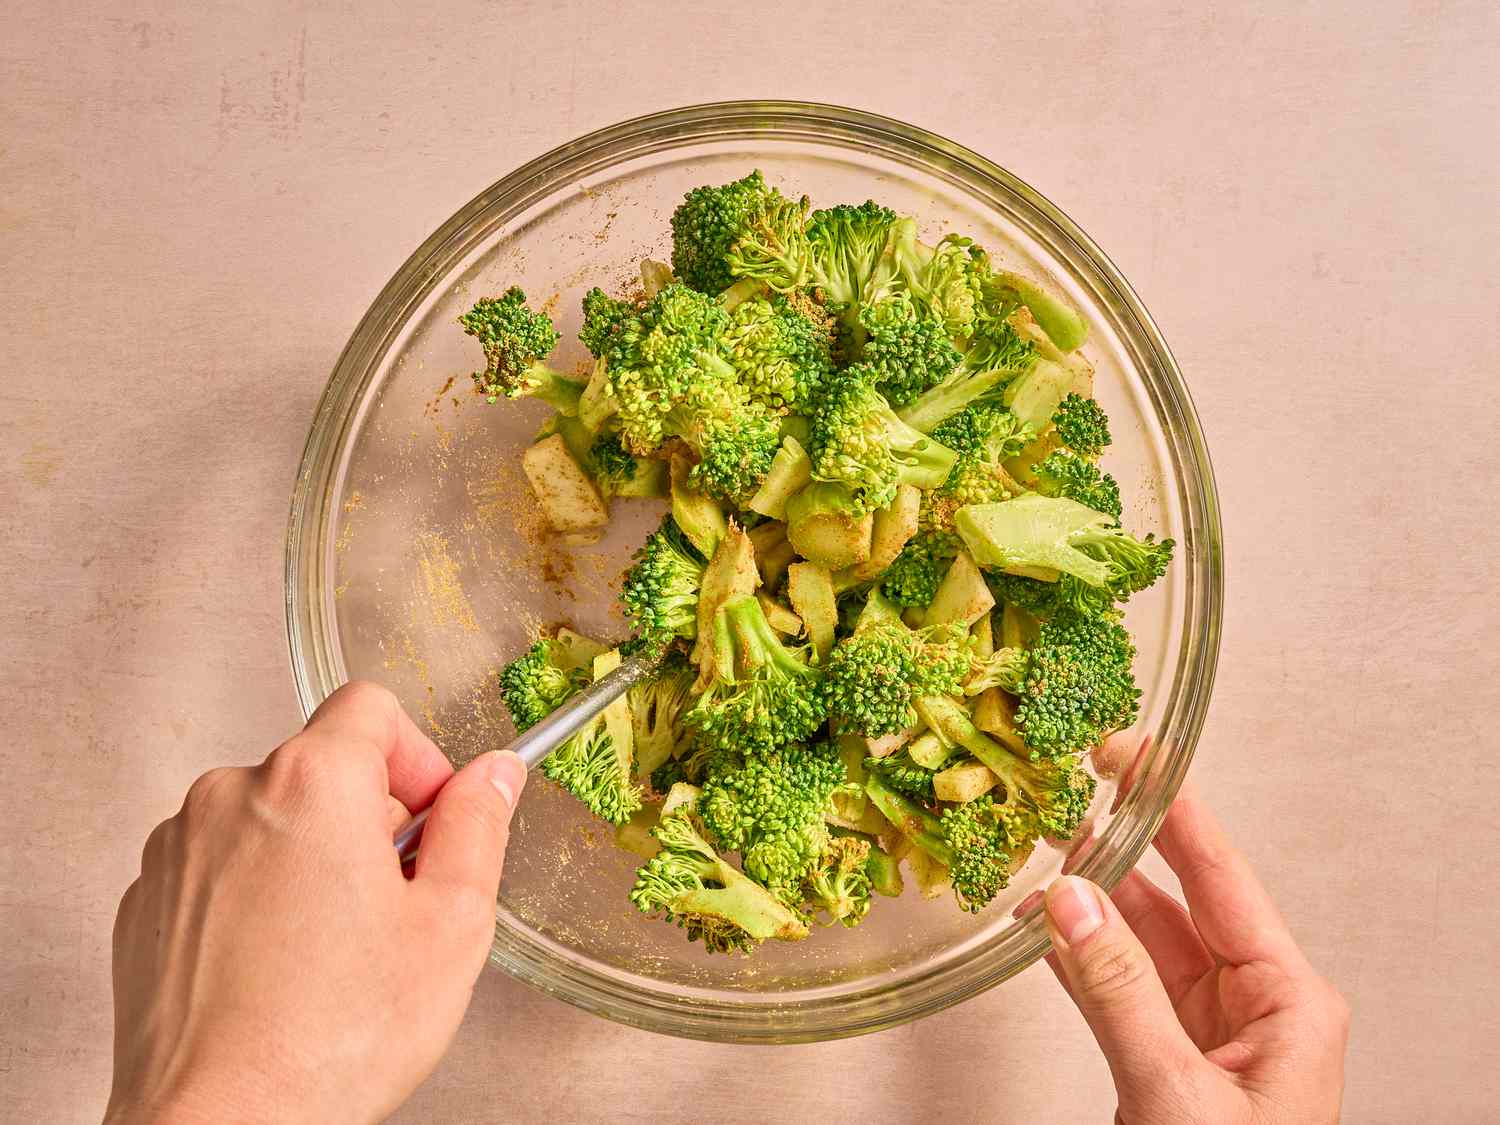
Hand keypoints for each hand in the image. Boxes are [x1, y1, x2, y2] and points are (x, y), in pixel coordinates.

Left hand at [105, 682, 525, 1124]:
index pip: (372, 707)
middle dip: (369, 817)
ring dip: (310, 855)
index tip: (429, 819)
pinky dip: (256, 894)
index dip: (418, 757)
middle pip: (322, 764)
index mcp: (311, 783)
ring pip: (271, 815)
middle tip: (394, 903)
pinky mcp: (146, 900)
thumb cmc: (329, 1040)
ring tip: (334, 947)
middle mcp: (230, 795)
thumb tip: (494, 775)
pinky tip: (282, 966)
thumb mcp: (450, 925)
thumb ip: (479, 827)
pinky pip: (219, 864)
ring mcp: (177, 848)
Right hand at [1042, 787, 1348, 1123]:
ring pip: (1142, 945)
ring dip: (1090, 905)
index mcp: (1289, 1002)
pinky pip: (1120, 991)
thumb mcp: (1179, 1091)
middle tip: (1079, 791)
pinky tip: (1042, 930)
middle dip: (1125, 845)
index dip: (1174, 810)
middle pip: (1179, 901)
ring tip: (1046, 855)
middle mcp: (1256, 1009)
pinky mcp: (1171, 1063)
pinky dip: (1078, 961)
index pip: (1222, 878)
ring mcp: (1211, 1036)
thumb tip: (1074, 902)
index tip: (1135, 757)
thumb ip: (1121, 993)